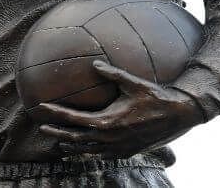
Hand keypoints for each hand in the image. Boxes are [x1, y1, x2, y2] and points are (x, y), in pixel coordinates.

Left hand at [29, 61, 204, 157]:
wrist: (179, 116)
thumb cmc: (155, 97)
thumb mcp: (132, 83)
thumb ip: (112, 73)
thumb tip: (95, 64)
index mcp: (107, 122)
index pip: (73, 118)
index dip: (55, 113)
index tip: (40, 107)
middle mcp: (110, 138)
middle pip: (75, 137)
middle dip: (57, 132)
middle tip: (41, 127)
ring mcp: (118, 148)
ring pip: (87, 150)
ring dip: (71, 146)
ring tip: (58, 141)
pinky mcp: (126, 153)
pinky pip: (102, 156)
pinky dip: (89, 153)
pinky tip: (83, 150)